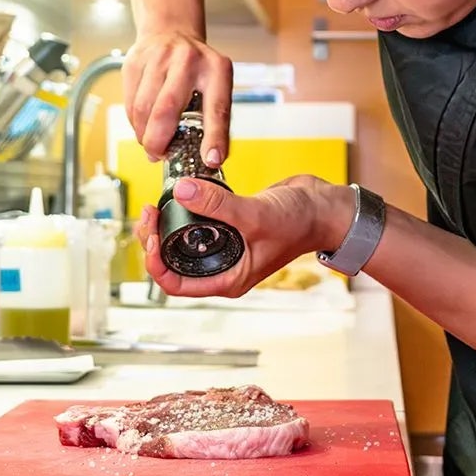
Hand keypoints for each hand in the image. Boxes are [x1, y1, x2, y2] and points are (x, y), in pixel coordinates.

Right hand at [123, 30, 232, 164]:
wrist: (171, 31)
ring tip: (150, 142)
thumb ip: (210, 118)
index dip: (214, 137)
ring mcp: (159, 58)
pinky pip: (130, 102)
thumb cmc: (197, 68)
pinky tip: (142, 124)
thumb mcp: (215, 83)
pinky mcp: (135, 61)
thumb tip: (205, 160)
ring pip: (143, 109)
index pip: (217, 108)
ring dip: (144, 134)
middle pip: (167, 110)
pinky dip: (134, 122)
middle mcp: (189, 60)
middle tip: (159, 155)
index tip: (211, 160)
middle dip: (159, 141)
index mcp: (217, 69)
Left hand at [135, 175, 353, 297]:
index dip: (156, 263)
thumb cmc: (301, 224)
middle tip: (150, 212)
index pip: (176, 284)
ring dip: (165, 225)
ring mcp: (226, 245)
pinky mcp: (229, 223)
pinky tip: (181, 194)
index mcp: (227, 279)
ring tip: (158, 204)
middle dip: (155, 239)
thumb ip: (218, 204)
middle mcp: (223, 266)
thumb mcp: (255, 215)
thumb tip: (182, 191)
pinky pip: (198, 220)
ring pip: (182, 241)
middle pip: (173, 261)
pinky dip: (185, 209)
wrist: (325, 208)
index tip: (153, 236)